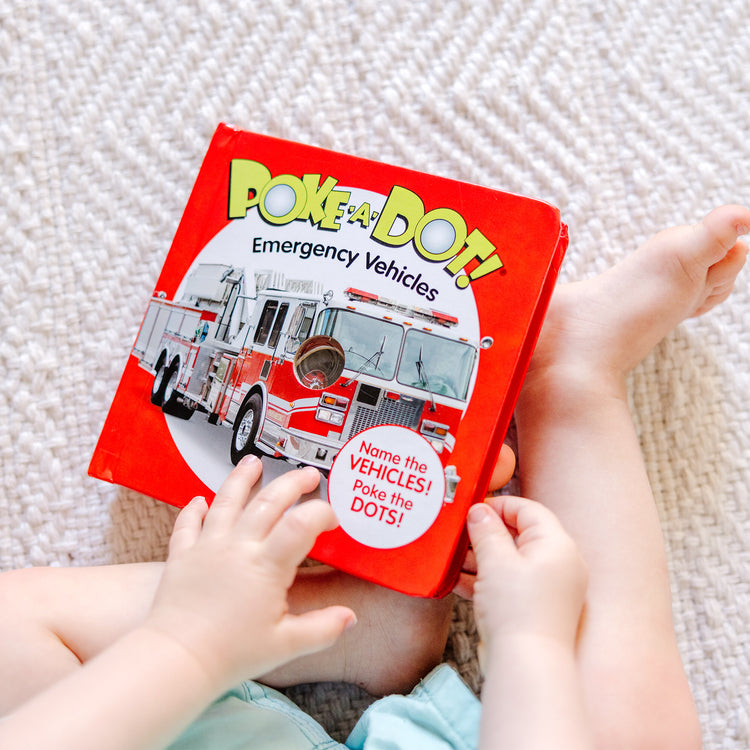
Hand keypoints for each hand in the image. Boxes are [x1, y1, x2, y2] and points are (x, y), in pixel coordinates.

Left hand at [144, 457, 355, 692]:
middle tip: (308, 475)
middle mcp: (237, 547)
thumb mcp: (286, 645)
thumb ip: (322, 628)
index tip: (332, 520)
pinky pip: (188, 523)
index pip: (301, 523)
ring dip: (242, 478)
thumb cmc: (230, 654)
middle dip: (292, 483)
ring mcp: (208, 547)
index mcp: (266, 565)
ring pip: (226, 500)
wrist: (176, 660)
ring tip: (253, 463)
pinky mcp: (183, 555)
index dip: (322, 513)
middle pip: (268, 501)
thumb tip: (350, 618)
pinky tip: (200, 500)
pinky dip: (194, 509)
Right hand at [466, 496, 586, 655]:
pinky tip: (460, 582)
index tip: (473, 509)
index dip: (499, 506)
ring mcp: (551, 589)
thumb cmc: (517, 610)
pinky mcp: (539, 609)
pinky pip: (512, 584)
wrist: (528, 666)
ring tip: (455, 560)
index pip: (528, 510)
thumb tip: (479, 511)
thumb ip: (486, 531)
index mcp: (557, 545)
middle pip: (520, 536)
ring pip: (513, 562)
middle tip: (461, 534)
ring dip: (483, 559)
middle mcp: (560, 564)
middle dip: (486, 535)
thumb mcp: (495, 561)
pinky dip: (489, 580)